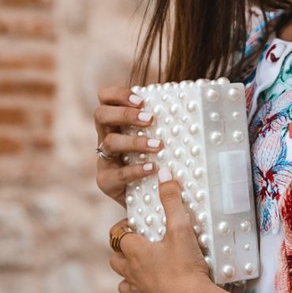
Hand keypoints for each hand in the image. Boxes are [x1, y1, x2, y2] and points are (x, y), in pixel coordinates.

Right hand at [94, 84, 161, 208]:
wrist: (150, 197)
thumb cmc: (158, 161)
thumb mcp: (157, 138)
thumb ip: (163, 123)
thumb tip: (190, 104)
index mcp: (115, 122)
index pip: (105, 98)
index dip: (118, 94)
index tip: (141, 99)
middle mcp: (105, 137)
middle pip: (101, 115)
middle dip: (125, 114)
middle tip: (150, 119)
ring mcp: (104, 160)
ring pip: (110, 143)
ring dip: (135, 141)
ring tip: (158, 145)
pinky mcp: (106, 181)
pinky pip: (118, 174)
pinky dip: (136, 169)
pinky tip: (152, 168)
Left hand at [108, 169, 214, 292]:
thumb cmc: (185, 267)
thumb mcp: (181, 229)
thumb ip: (172, 201)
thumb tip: (164, 174)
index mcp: (135, 252)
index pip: (119, 237)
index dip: (125, 229)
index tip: (135, 226)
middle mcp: (131, 274)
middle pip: (116, 261)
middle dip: (123, 253)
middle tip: (140, 246)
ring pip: (123, 284)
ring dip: (130, 276)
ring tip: (146, 271)